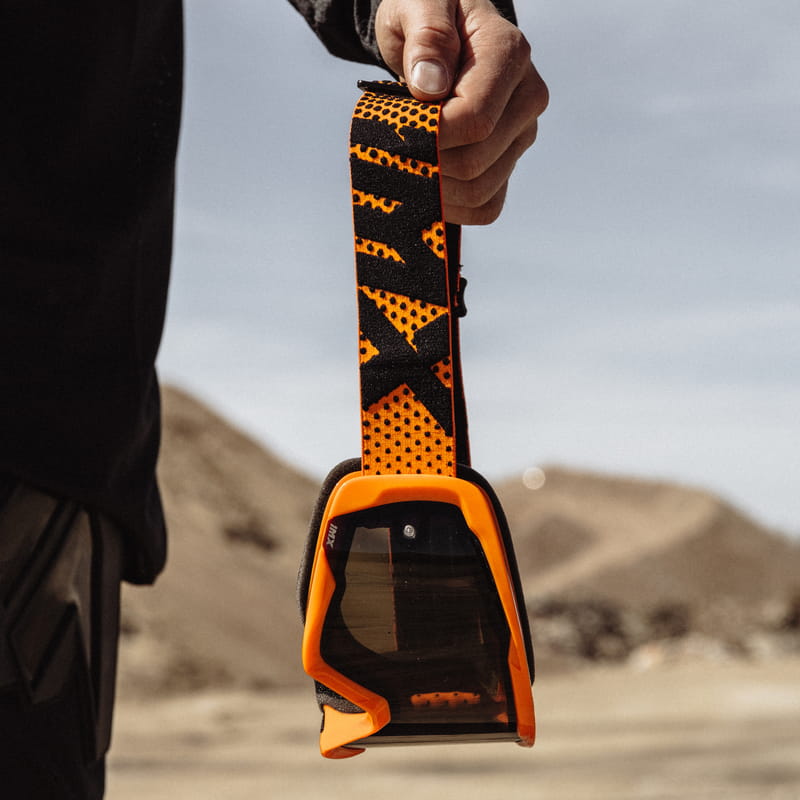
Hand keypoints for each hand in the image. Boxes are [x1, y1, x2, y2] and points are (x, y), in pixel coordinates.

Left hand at [375, 0, 548, 224]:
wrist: (440, 36)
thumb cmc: (427, 15)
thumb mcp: (418, 4)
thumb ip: (427, 35)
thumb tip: (429, 85)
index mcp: (509, 55)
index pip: (475, 119)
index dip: (430, 137)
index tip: (396, 132)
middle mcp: (526, 98)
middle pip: (474, 163)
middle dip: (426, 162)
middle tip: (393, 146)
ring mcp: (521, 135)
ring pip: (480, 191)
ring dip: (435, 188)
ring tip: (408, 160)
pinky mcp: (509, 163)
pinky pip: (486, 207)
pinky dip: (453, 207)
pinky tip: (428, 184)